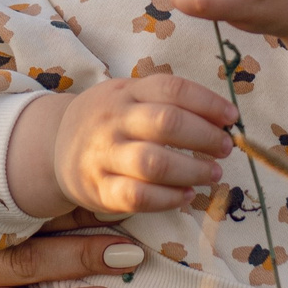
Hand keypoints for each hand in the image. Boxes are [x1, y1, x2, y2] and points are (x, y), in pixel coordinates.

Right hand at [7, 73, 234, 220]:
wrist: (55, 145)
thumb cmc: (110, 121)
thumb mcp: (130, 97)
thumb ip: (168, 103)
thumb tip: (223, 120)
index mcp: (126, 92)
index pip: (172, 89)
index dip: (208, 103)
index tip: (232, 118)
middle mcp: (114, 121)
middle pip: (166, 123)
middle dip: (205, 137)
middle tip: (225, 148)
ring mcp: (104, 156)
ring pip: (154, 163)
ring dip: (192, 170)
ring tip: (213, 174)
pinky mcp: (99, 189)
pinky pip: (138, 197)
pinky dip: (169, 199)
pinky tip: (186, 195)